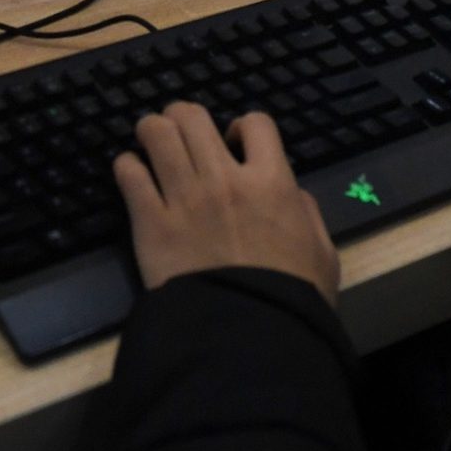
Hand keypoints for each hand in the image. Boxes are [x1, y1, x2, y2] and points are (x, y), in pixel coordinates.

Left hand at [114, 104, 338, 304]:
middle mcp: (224, 179)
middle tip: (182, 135)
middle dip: (184, 118)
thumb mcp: (321, 253)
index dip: (242, 126)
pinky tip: (133, 176)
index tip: (234, 144)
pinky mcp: (150, 222)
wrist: (247, 333)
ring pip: (156, 133)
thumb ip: (306, 213)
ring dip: (152, 132)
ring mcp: (183, 197)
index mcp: (271, 182)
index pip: (255, 122)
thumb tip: (291, 192)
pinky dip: (128, 167)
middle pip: (193, 117)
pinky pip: (129, 173)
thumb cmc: (292, 298)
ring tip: (152, 144)